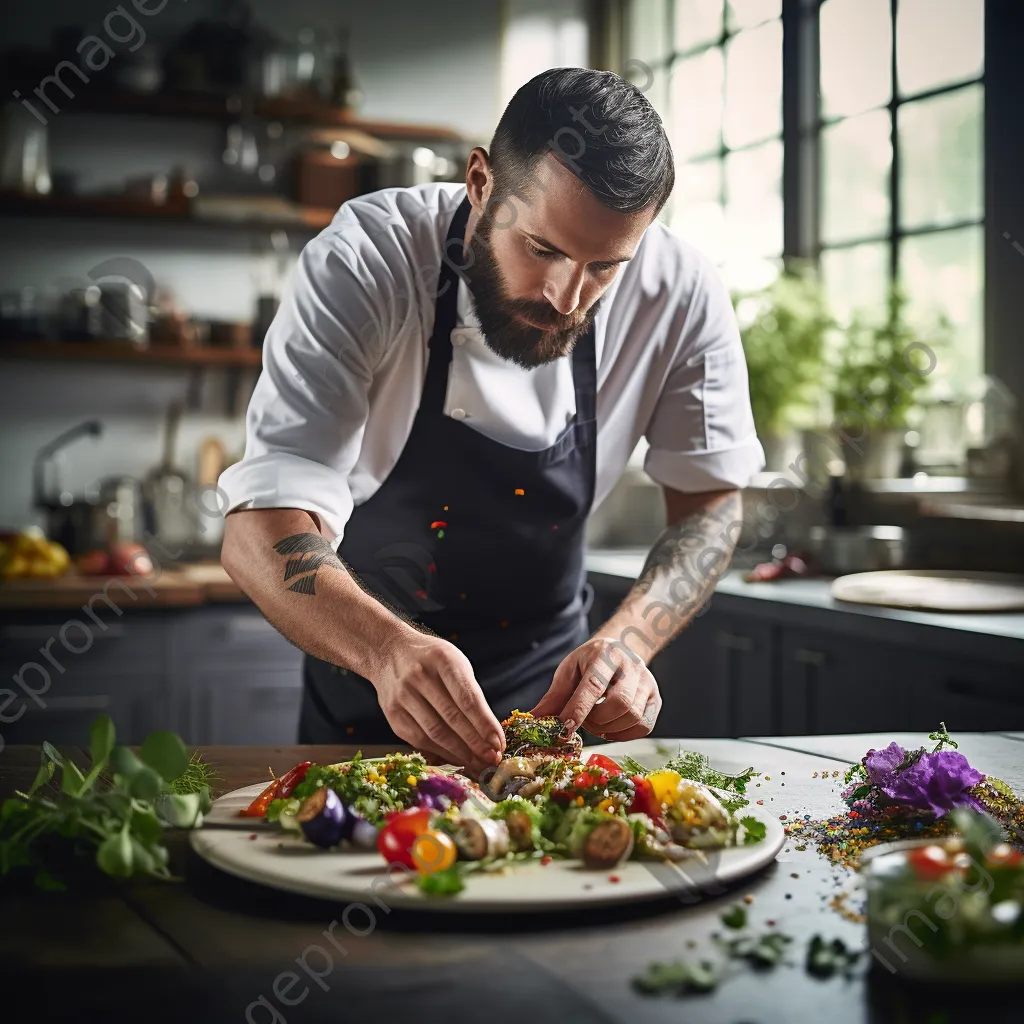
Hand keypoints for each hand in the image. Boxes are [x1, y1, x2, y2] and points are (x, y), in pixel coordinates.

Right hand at [374, 633, 504, 771]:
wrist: (389, 651)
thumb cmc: (432, 660)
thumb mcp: (455, 662)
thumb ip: (470, 693)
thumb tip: (488, 734)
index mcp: (443, 659)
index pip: (467, 698)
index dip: (485, 725)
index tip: (498, 743)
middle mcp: (419, 676)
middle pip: (452, 718)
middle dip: (475, 744)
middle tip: (492, 759)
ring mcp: (402, 695)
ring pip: (435, 733)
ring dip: (460, 753)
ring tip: (478, 764)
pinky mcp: (392, 713)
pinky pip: (419, 740)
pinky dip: (440, 753)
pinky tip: (456, 759)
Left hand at [530, 637, 661, 741]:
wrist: (620, 649)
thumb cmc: (590, 662)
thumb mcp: (569, 671)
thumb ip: (554, 697)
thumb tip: (534, 720)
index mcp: (605, 655)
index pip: (594, 686)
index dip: (578, 710)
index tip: (564, 729)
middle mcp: (631, 666)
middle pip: (619, 704)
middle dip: (596, 720)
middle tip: (583, 720)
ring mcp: (648, 682)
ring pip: (633, 717)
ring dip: (609, 728)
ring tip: (596, 721)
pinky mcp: (656, 698)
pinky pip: (644, 726)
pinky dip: (624, 734)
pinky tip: (611, 726)